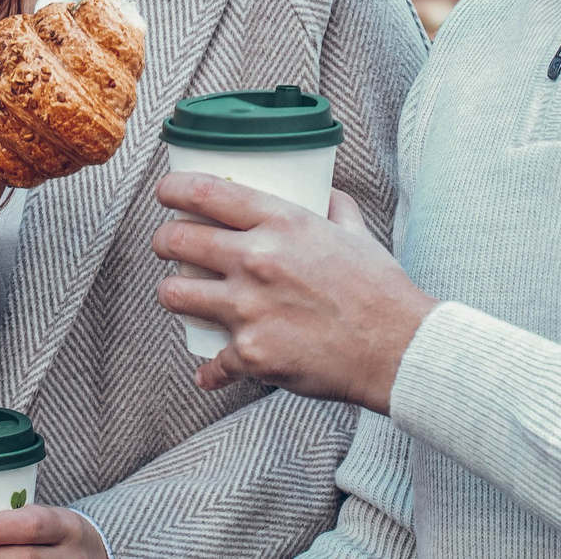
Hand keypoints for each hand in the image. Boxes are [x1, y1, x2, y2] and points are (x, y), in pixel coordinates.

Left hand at [150, 177, 436, 410]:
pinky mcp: (250, 353)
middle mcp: (256, 258)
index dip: (173, 189)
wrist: (396, 348)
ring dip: (173, 294)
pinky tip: (212, 371)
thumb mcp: (357, 234)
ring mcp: (248, 308)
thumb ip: (335, 208)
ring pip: (174, 294)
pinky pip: (210, 362)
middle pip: (178, 240)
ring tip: (181, 296)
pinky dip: (211, 369)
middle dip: (164, 242)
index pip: (206, 192)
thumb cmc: (379, 290)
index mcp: (281, 222)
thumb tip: (324, 192)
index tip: (165, 194)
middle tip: (167, 246)